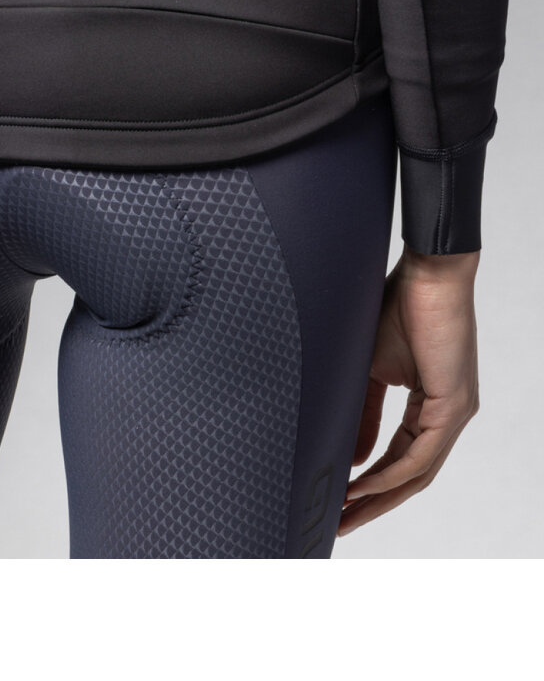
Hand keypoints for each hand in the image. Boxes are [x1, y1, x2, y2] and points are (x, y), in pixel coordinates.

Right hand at [337, 244, 479, 537]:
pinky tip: (363, 485)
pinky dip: (390, 473)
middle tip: (339, 524)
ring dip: (379, 496)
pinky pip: (421, 454)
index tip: (338, 501)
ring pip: (418, 472)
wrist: (427, 271)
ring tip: (345, 512)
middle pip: (411, 476)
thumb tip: (354, 455)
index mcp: (434, 406)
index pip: (402, 459)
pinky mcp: (454, 404)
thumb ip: (364, 411)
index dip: (370, 485)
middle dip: (373, 504)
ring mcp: (456, 412)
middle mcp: (450, 415)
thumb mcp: (372, 367)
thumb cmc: (400, 304)